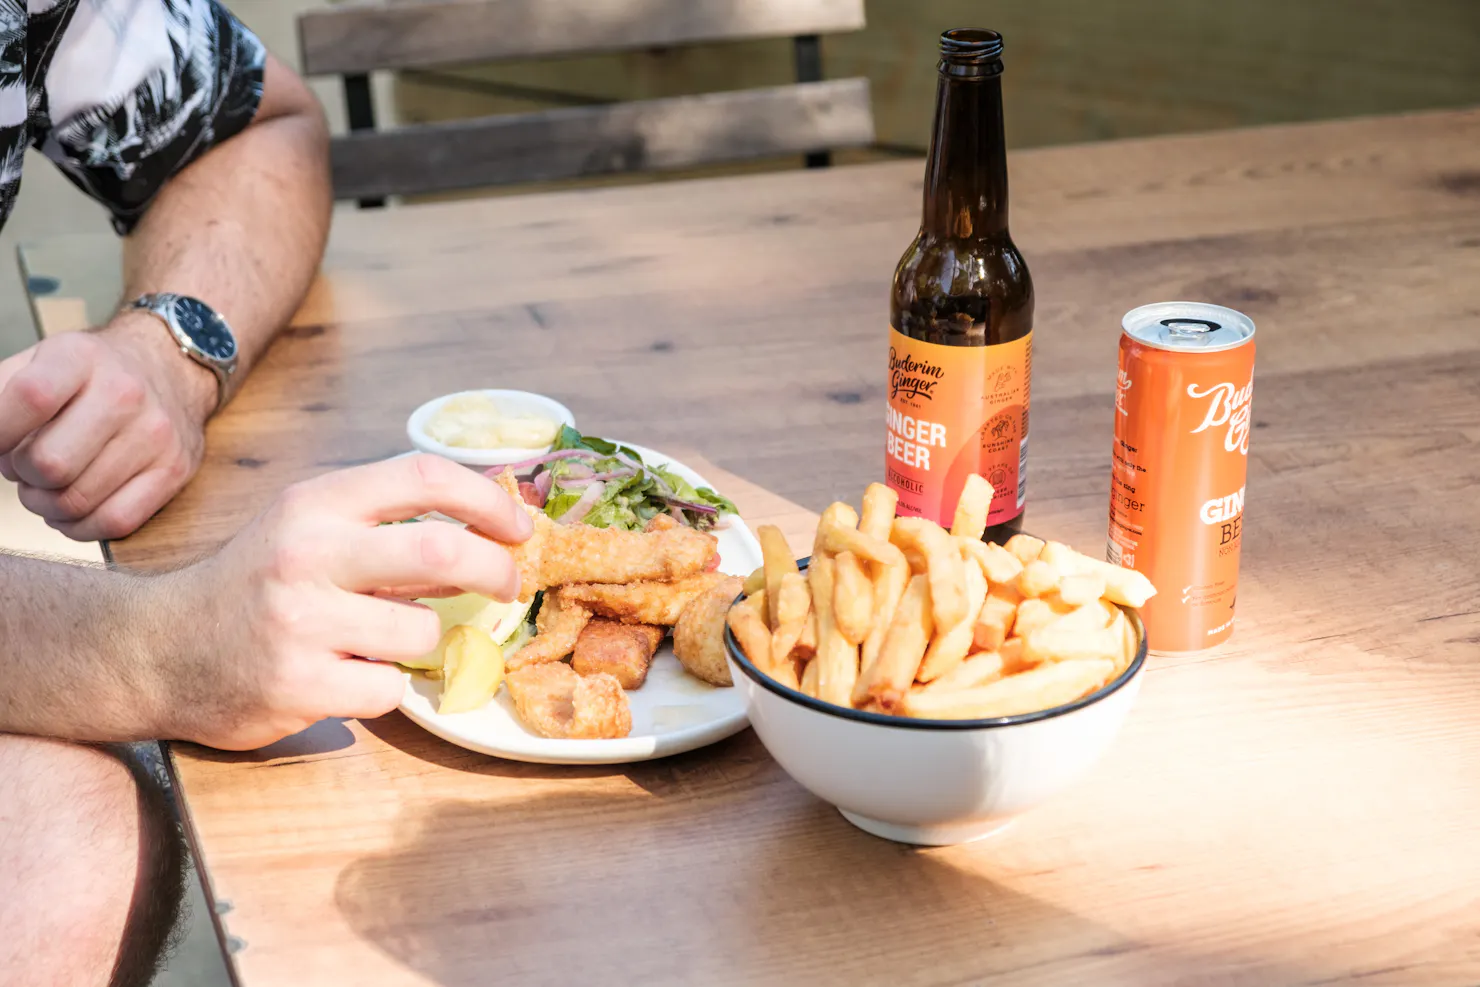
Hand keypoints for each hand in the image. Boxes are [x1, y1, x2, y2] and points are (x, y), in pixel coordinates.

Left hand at [0, 313, 215, 540]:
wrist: (171, 369)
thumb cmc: (93, 375)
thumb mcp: (41, 361)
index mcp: (81, 358)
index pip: (30, 399)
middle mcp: (124, 393)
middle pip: (50, 464)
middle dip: (24, 476)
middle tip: (28, 467)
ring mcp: (154, 434)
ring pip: (77, 501)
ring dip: (47, 505)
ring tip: (51, 487)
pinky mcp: (174, 469)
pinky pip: (116, 521)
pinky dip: (82, 527)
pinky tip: (74, 511)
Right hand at [159, 454, 533, 750]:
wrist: (157, 649)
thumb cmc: (253, 584)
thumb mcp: (309, 526)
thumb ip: (386, 516)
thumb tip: (492, 509)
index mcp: (317, 503)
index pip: (423, 477)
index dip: (488, 499)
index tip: (518, 527)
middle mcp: (307, 554)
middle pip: (440, 552)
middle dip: (493, 570)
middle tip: (507, 585)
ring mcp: (300, 622)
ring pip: (422, 632)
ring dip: (422, 641)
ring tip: (381, 639)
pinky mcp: (297, 686)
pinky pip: (389, 691)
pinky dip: (384, 689)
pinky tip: (347, 677)